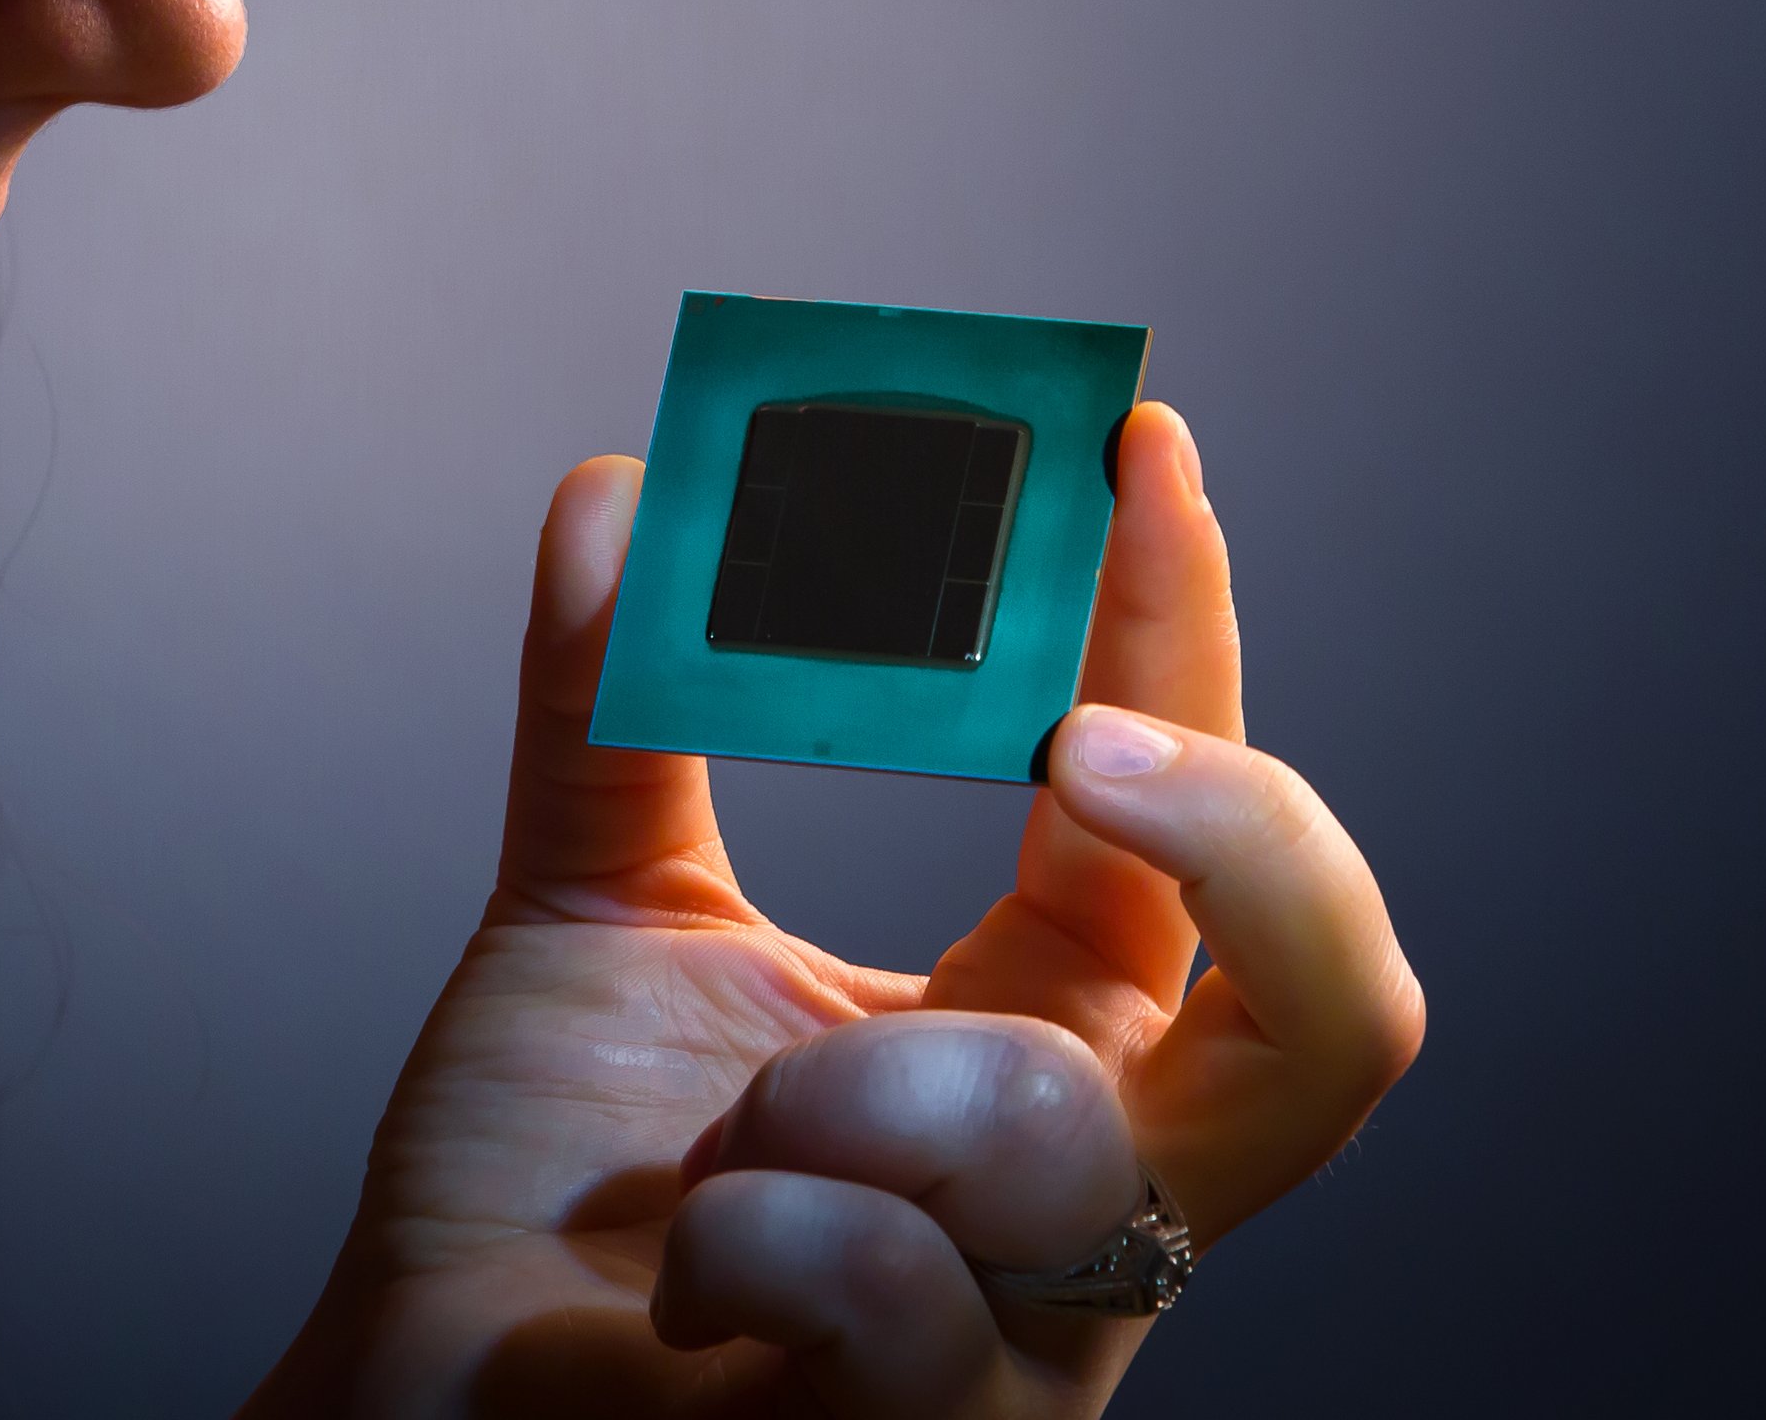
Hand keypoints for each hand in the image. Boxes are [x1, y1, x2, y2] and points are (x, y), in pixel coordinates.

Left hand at [243, 405, 1420, 1418]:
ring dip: (851, 1090)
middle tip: (1086, 742)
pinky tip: (685, 1272)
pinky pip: (902, 1303)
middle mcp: (1090, 1194)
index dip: (1183, 627)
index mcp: (1042, 1036)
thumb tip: (618, 494)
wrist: (426, 1399)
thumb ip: (613, 711)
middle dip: (1251, 838)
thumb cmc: (537, 1200)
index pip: (1191, 829)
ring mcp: (1038, 1347)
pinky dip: (759, 1242)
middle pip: (1339, 1019)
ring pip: (1068, 1144)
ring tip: (714, 1138)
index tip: (1125, 442)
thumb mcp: (592, 909)